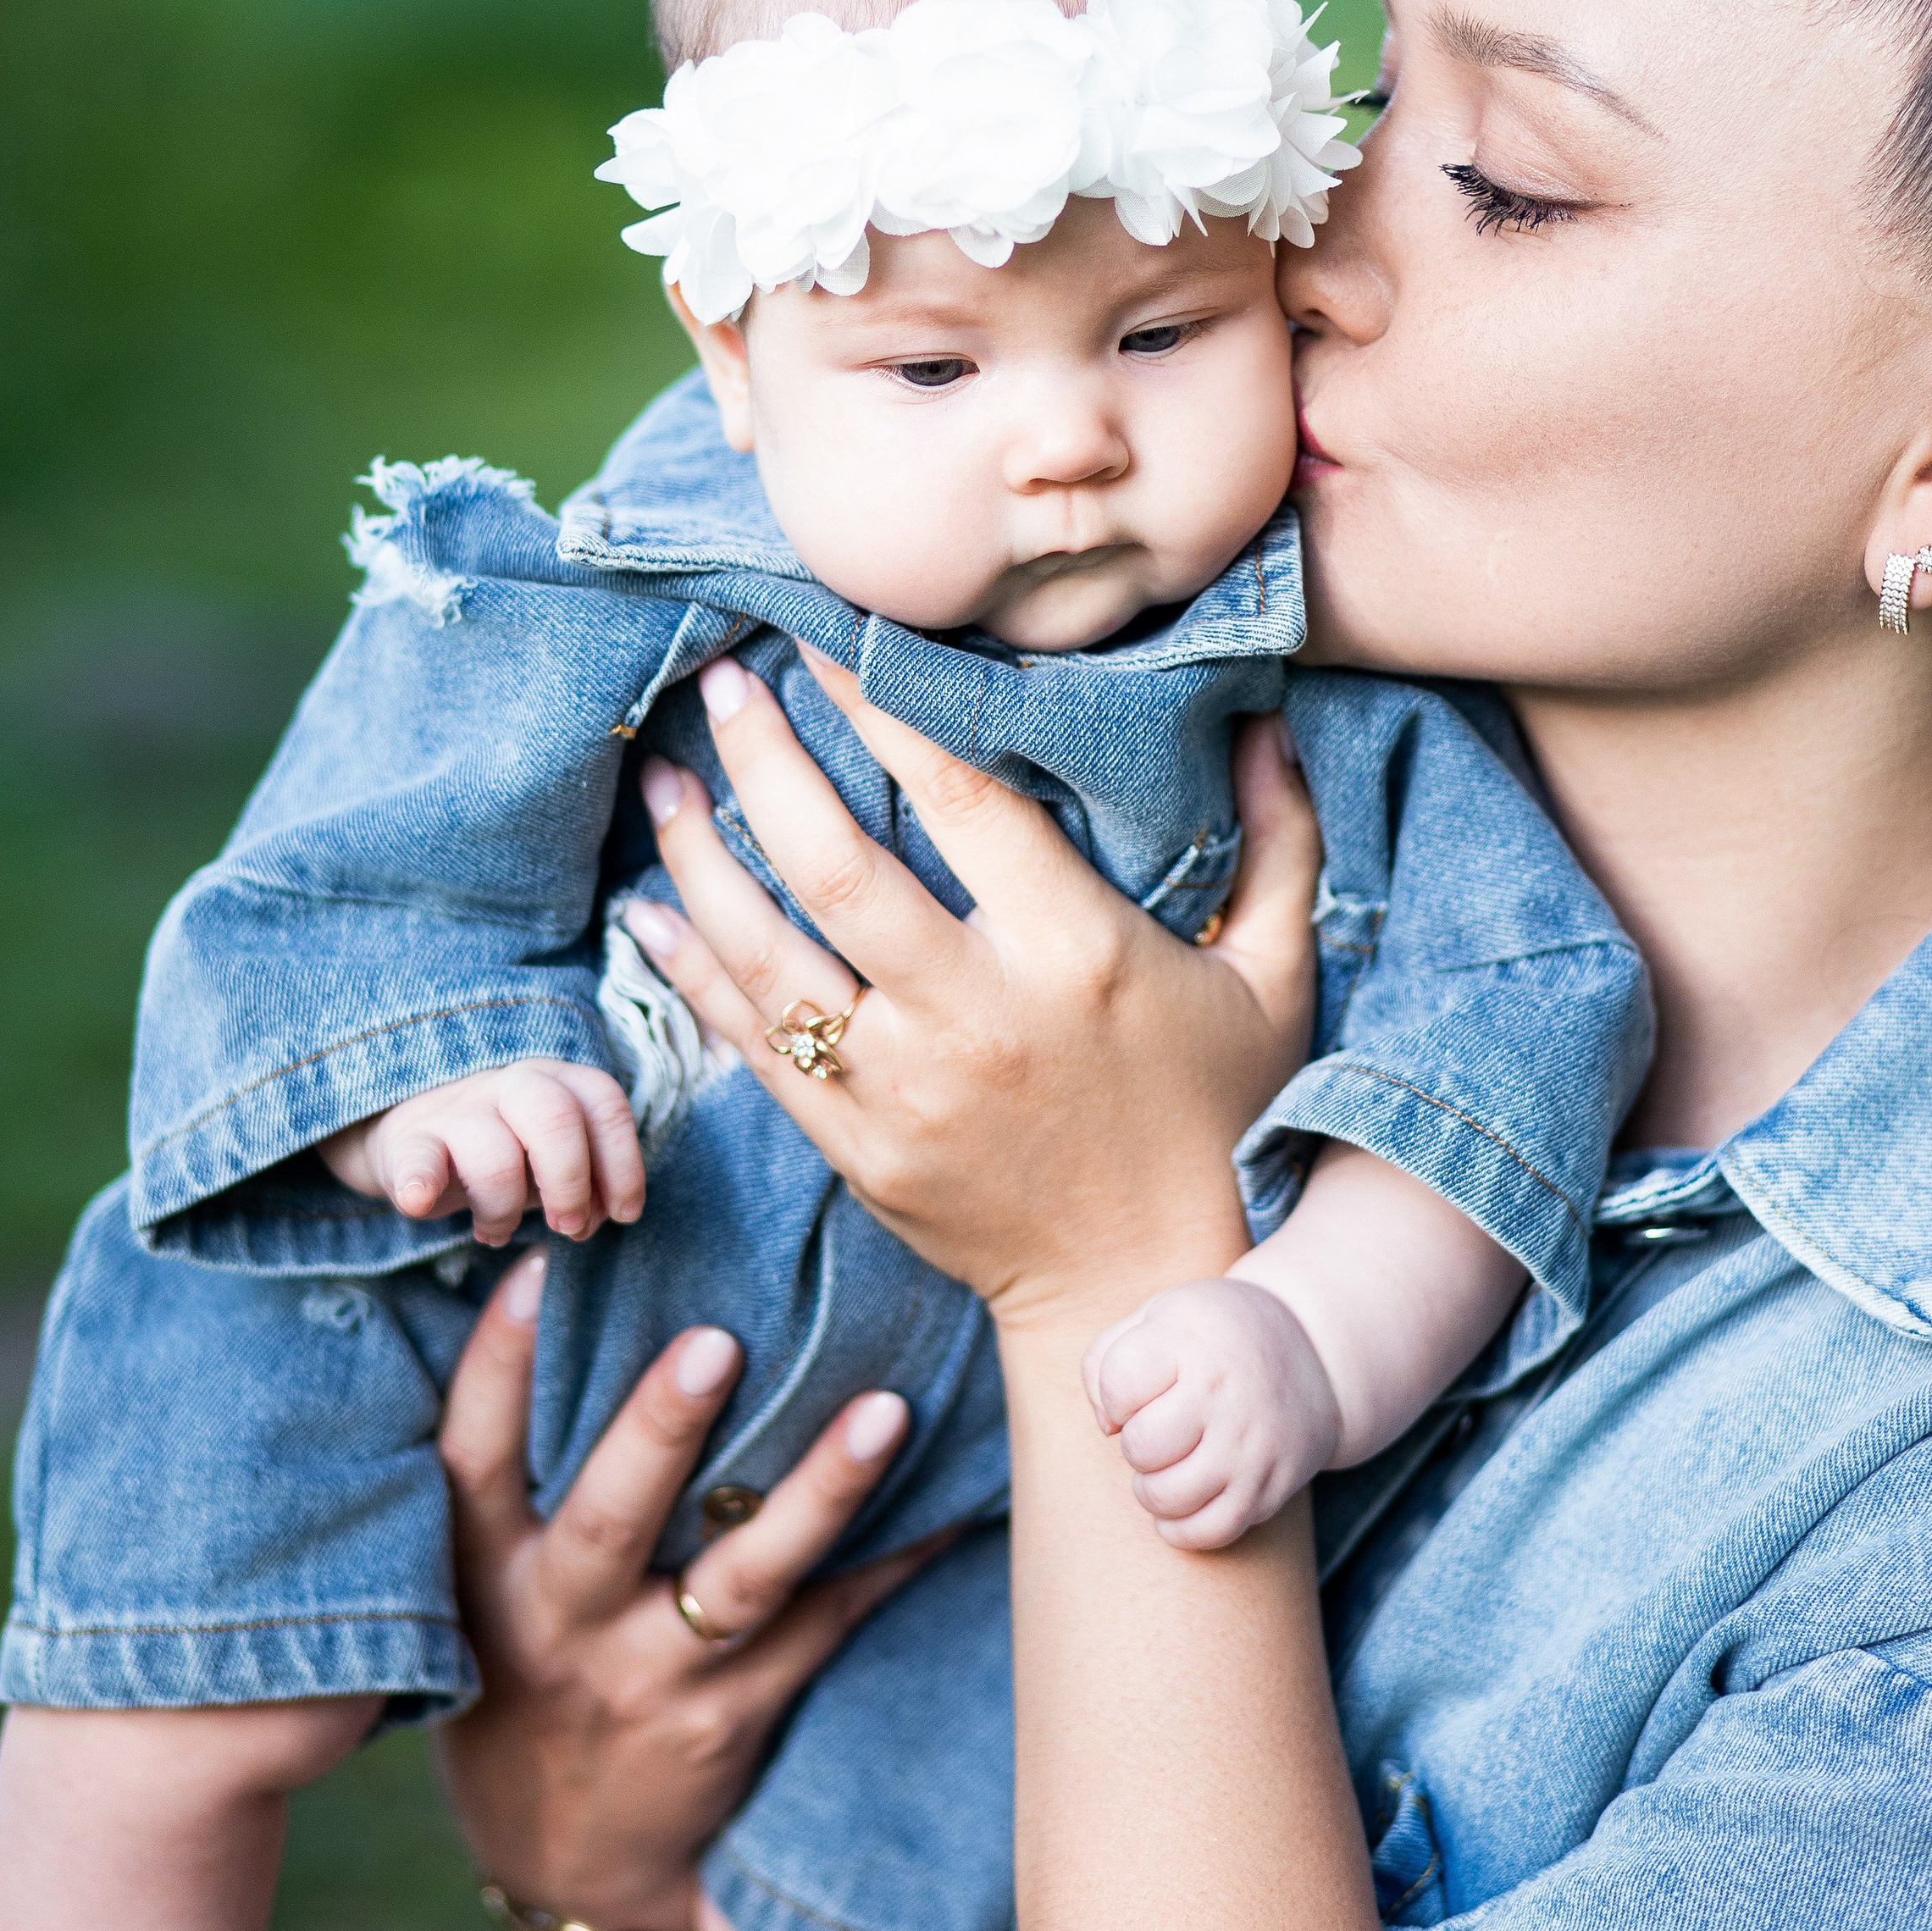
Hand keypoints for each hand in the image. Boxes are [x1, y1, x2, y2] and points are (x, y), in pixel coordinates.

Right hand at [321, 1060, 643, 1244]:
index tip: (625, 1214)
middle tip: (568, 1228)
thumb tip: (596, 1219)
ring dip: (504, 1211)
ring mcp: (457, 1108)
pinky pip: (417, 1160)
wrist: (413, 1137)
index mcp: (556, 1081)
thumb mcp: (550, 1162)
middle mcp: (511, 1084)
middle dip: (571, 1184)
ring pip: (496, 1156)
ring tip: (496, 1232)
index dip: (624, 1164)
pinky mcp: (408, 1141)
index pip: (604, 1103)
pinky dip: (420, 1183)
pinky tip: (420, 1203)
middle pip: (557, 1117)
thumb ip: (584, 1184)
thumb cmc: (503, 1153)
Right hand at [434, 1255, 937, 1930]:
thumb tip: (555, 1292)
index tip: (538, 1271)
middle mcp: (561, 1627)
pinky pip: (823, 1629)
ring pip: (742, 1581)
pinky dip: (890, 1565)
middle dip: (661, 1429)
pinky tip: (957, 1505)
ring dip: (820, 1493)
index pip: (474, 1462)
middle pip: (611, 1520)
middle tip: (717, 1340)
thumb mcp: (476, 1595)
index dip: (497, 1367)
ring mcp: (652, 1680)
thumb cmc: (521, 1678)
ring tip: (888, 1410)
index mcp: (484, 1579)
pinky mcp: (731, 1719)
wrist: (564, 1867)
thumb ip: (508, 1483)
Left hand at [622, 653, 1321, 1334]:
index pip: (959, 801)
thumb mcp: (1276, 983)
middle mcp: (977, 1016)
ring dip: (699, 860)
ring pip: (769, 954)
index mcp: (1076, 955)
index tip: (827, 640)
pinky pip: (751, 1046)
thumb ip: (1279, 846)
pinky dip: (691, 973)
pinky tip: (652, 908)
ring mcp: (905, 1091)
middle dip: (763, 763)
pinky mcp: (858, 1151)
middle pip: (836, 866)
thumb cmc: (1216, 1120)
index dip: (884, 710)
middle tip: (723, 684)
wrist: (1148, 1290)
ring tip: (665, 780)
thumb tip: (1262, 723)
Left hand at [1083, 1277, 1341, 1549]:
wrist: (1311, 1350)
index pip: (1119, 1384)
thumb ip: (1105, 1360)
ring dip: (1151, 1489)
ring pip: (1170, 1498)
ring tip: (1165, 1466)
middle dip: (1135, 1444)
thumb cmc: (1211, 1337)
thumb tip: (1107, 1428)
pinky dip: (1181, 1528)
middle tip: (1156, 1430)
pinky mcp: (1273, 1485)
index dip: (1114, 1396)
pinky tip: (1182, 1501)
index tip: (1136, 1390)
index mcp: (1191, 1340)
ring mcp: (1252, 1444)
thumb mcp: (1156, 1316)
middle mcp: (1225, 1393)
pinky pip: (1212, 1532)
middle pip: (1142, 1447)